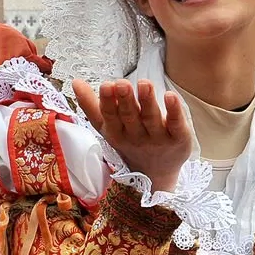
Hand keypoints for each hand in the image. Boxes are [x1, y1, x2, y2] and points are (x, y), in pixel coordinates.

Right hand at [71, 79, 190, 192]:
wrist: (158, 173)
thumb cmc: (130, 141)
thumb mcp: (108, 127)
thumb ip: (92, 105)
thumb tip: (75, 82)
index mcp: (117, 133)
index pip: (110, 116)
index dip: (107, 102)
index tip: (106, 85)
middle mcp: (136, 136)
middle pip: (130, 117)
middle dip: (125, 100)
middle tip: (122, 83)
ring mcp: (158, 139)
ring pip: (151, 119)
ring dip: (148, 101)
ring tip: (144, 84)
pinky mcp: (179, 138)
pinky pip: (176, 124)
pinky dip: (174, 111)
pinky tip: (171, 96)